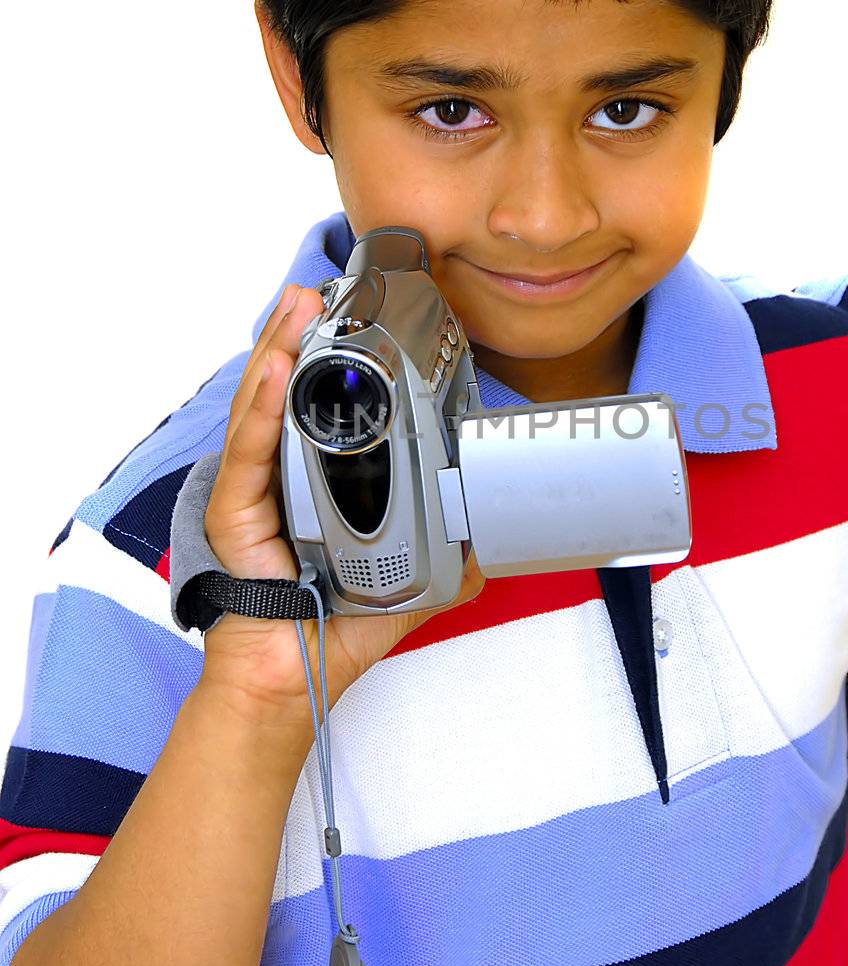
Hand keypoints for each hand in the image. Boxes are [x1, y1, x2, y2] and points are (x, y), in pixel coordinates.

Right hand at [199, 281, 484, 731]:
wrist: (296, 675)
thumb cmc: (335, 624)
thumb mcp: (411, 579)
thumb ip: (450, 553)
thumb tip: (494, 536)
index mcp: (313, 478)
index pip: (315, 405)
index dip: (325, 357)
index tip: (347, 314)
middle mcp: (277, 475)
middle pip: (284, 391)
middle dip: (298, 335)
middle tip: (315, 290)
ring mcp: (253, 491)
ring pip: (262, 407)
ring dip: (276, 351)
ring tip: (293, 307)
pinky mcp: (235, 514)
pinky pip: (250, 454)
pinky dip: (262, 408)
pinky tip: (274, 370)